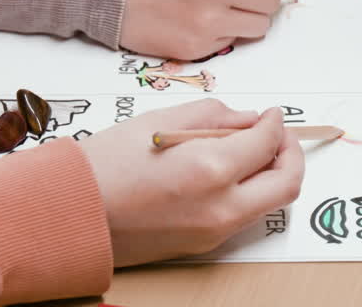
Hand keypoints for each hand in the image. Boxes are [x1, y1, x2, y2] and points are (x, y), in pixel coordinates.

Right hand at [80, 100, 304, 266]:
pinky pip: (244, 216)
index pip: (268, 142)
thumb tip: (247, 119)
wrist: (70, 214)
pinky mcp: (204, 246)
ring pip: (270, 203)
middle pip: (287, 183)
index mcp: (210, 169)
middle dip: (291, 153)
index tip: (270, 114)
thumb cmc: (104, 165)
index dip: (275, 123)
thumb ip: (213, 116)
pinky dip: (249, 192)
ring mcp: (214, 231)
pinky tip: (227, 172)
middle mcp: (221, 206)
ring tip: (250, 150)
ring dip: (272, 174)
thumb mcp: (159, 120)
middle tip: (277, 134)